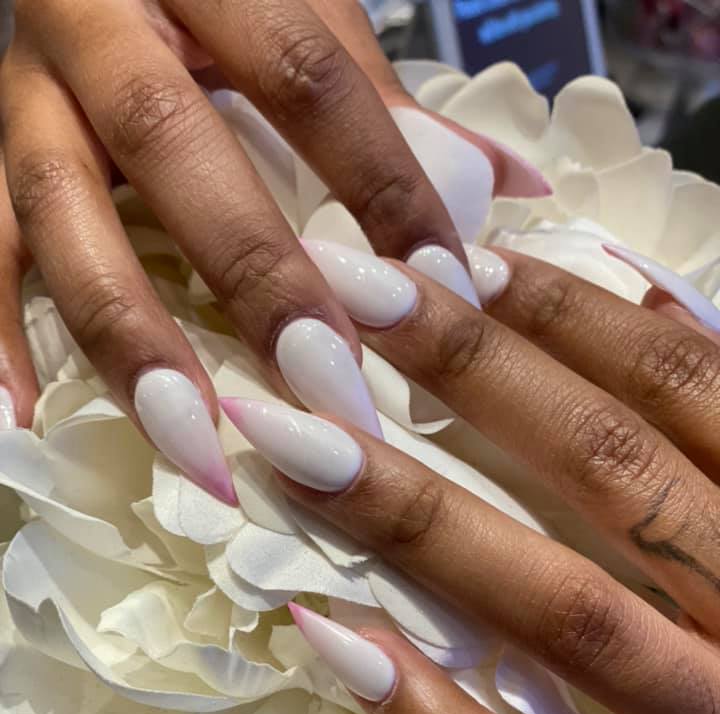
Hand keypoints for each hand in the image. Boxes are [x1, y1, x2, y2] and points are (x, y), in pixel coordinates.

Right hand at [0, 0, 545, 498]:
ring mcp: (25, 95)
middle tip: (331, 389)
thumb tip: (507, 192)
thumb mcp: (303, 16)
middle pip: (174, 147)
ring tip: (196, 444)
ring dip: (134, 339)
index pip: (307, 74)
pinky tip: (21, 415)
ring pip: (62, 214)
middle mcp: (96, 25)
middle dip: (256, 277)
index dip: (379, 181)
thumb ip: (393, 107)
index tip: (441, 291)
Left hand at [222, 241, 719, 713]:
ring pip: (564, 613)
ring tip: (288, 441)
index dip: (559, 311)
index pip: (675, 383)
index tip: (441, 257)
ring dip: (415, 520)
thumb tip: (643, 299)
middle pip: (609, 468)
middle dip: (467, 369)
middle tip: (336, 291)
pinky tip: (331, 642)